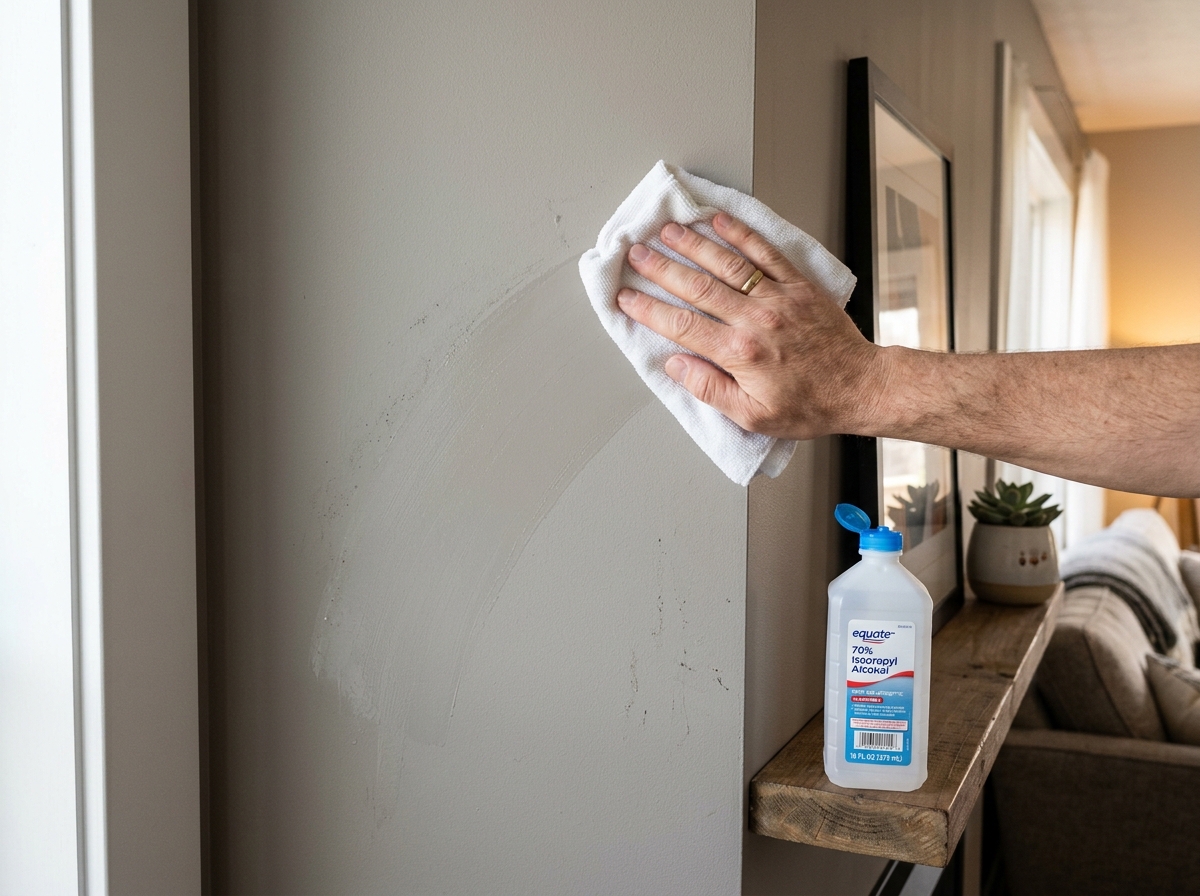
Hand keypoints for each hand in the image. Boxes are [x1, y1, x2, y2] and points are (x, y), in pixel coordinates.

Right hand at [616, 212, 883, 440]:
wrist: (860, 387)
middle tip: (637, 254)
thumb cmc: (809, 405)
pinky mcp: (798, 286)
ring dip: (694, 244)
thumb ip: (710, 389)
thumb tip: (676, 366)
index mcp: (740, 353)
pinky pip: (765, 253)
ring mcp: (778, 298)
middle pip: (698, 287)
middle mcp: (756, 319)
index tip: (626, 297)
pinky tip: (720, 220)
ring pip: (727, 264)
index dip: (649, 309)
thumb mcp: (752, 415)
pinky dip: (741, 234)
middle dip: (662, 268)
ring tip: (668, 230)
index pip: (682, 325)